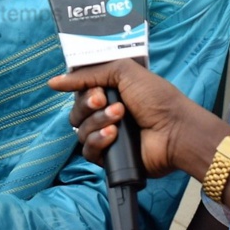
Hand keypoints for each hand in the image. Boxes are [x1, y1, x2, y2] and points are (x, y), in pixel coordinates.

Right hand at [48, 59, 219, 177]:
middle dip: (89, 105)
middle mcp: (106, 113)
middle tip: (106, 101)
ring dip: (98, 122)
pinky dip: (98, 140)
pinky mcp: (108, 157)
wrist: (175, 130)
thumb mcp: (124, 71)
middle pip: (76, 111)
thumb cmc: (156, 98)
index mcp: (110, 92)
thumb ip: (89, 73)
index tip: (97, 90)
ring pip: (79, 130)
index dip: (82, 90)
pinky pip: (88, 150)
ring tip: (120, 118)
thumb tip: (55, 82)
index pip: (80, 91)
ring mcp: (106, 136)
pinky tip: (113, 135)